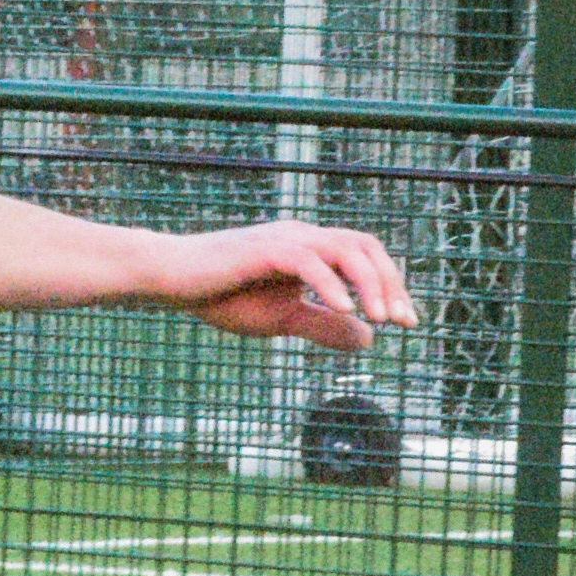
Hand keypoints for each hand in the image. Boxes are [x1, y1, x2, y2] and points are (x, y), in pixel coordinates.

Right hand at [164, 220, 416, 350]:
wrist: (171, 278)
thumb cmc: (221, 295)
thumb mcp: (281, 319)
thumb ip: (322, 325)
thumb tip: (367, 339)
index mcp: (311, 249)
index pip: (365, 257)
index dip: (391, 286)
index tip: (405, 323)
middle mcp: (304, 236)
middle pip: (365, 246)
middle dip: (390, 283)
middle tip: (401, 321)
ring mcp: (285, 239)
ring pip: (345, 249)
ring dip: (369, 283)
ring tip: (379, 317)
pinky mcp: (264, 249)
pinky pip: (308, 260)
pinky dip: (330, 283)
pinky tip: (344, 309)